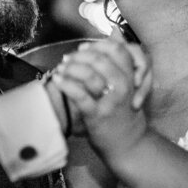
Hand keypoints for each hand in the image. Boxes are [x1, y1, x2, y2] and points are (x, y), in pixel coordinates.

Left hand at [50, 39, 149, 163]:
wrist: (129, 145)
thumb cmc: (124, 114)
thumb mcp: (127, 88)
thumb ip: (116, 67)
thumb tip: (101, 43)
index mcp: (130, 77)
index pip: (116, 49)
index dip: (97, 45)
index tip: (82, 48)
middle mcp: (123, 87)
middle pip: (100, 59)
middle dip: (79, 56)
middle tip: (66, 58)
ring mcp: (111, 101)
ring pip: (89, 74)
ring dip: (70, 68)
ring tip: (60, 69)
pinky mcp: (97, 115)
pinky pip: (78, 95)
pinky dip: (65, 84)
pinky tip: (57, 80)